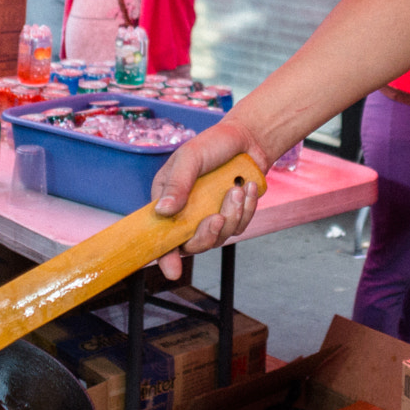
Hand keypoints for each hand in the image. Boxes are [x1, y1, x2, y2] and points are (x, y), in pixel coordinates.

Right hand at [147, 118, 272, 279]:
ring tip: (237, 189)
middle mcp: (187, 214)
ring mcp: (210, 216)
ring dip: (231, 215)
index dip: (165, 257)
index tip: (173, 272)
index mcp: (168, 201)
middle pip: (193, 245)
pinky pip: (240, 226)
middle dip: (207, 235)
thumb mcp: (190, 157)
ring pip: (220, 237)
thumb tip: (162, 211)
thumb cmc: (212, 144)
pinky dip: (247, 208)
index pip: (162, 236)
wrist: (247, 137)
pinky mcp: (232, 215)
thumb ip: (177, 183)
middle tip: (217, 217)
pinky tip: (248, 187)